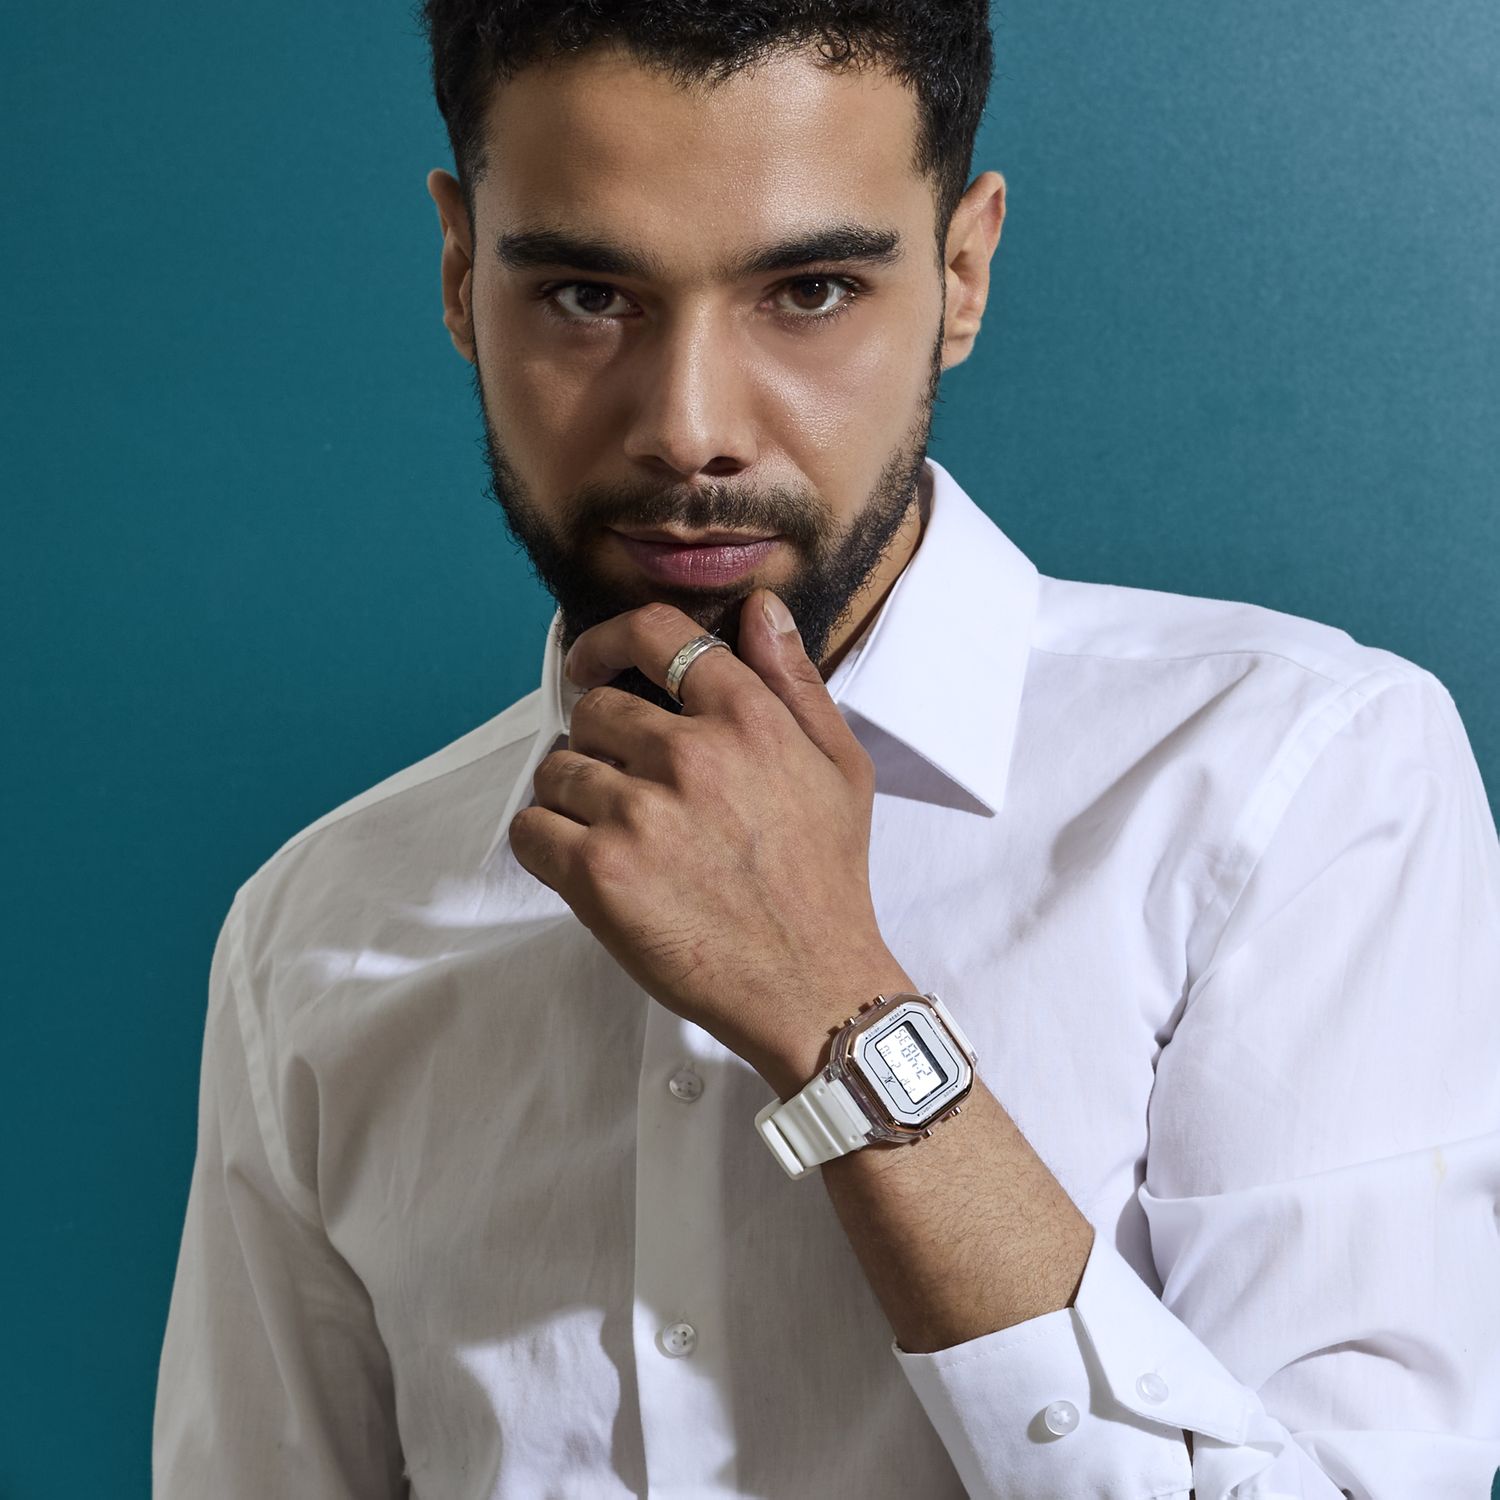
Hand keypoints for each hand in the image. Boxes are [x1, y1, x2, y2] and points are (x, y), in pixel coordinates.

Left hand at [507, 589, 911, 1085]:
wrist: (812, 986)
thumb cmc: (826, 878)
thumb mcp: (839, 765)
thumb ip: (794, 681)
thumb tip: (759, 610)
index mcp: (747, 718)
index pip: (656, 634)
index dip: (609, 641)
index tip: (591, 665)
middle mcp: (689, 755)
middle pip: (593, 709)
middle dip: (598, 741)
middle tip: (625, 784)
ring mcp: (638, 813)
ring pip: (556, 769)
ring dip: (572, 795)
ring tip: (614, 832)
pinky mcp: (598, 873)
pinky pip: (530, 828)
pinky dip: (545, 841)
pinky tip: (583, 862)